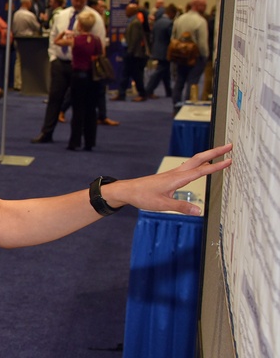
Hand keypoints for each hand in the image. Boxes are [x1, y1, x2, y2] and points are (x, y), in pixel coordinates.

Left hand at [107, 144, 231, 213]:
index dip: (216, 166)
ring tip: (221, 153)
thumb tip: (199, 211)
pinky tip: (202, 165)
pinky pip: (189, 167)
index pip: (201, 170)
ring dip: (208, 156)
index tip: (230, 160)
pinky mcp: (170, 176)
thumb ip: (182, 207)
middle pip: (199, 159)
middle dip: (215, 152)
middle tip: (229, 146)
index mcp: (177, 178)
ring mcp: (173, 173)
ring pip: (194, 161)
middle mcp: (177, 173)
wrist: (128, 190)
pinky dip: (199, 163)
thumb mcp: (163, 205)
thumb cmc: (143, 197)